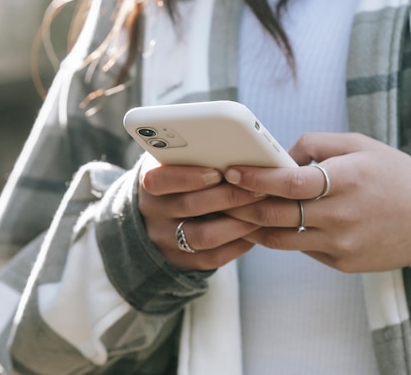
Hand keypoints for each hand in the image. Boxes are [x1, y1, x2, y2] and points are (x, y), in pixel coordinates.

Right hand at [137, 156, 265, 270]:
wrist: (156, 219)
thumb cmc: (179, 180)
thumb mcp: (174, 164)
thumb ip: (194, 156)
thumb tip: (236, 148)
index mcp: (149, 182)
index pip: (160, 180)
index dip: (189, 177)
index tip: (218, 172)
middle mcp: (152, 213)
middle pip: (189, 206)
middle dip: (229, 197)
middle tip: (258, 190)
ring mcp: (164, 240)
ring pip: (204, 236)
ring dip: (237, 224)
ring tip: (261, 212)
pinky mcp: (179, 262)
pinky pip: (212, 258)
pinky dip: (237, 245)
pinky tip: (254, 233)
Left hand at [223, 132, 410, 272]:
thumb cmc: (394, 174)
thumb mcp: (360, 145)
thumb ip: (315, 144)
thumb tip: (278, 156)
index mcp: (346, 180)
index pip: (289, 182)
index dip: (256, 178)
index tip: (232, 171)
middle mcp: (341, 215)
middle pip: (276, 214)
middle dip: (241, 205)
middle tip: (220, 195)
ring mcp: (341, 244)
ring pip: (280, 239)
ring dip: (253, 226)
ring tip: (234, 213)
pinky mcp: (342, 263)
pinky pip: (301, 249)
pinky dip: (282, 237)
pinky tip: (268, 225)